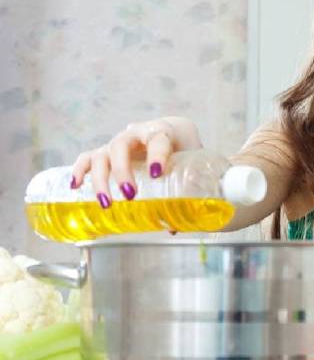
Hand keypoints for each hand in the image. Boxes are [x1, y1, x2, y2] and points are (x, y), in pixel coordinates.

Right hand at [70, 117, 202, 206]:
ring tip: (106, 203)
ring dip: (100, 179)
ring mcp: (117, 143)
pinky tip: (74, 186)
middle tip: (130, 195)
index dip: (156, 156)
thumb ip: (189, 190)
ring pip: (101, 155)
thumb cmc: (183, 147)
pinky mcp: (105, 151)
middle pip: (121, 147)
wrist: (173, 131)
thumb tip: (174, 228)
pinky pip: (87, 157)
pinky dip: (79, 170)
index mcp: (161, 132)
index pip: (157, 140)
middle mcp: (135, 134)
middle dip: (122, 172)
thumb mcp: (192, 161)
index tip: (156, 173)